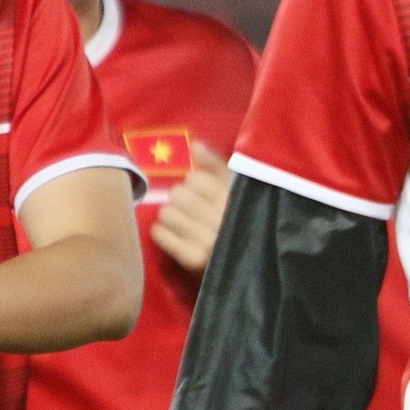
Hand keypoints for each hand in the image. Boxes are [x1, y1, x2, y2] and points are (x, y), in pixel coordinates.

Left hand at [150, 145, 232, 274]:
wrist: (249, 264)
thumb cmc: (238, 217)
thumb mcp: (234, 188)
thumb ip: (215, 165)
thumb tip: (195, 145)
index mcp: (233, 198)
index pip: (195, 178)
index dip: (195, 182)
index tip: (202, 192)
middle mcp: (222, 219)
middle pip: (178, 194)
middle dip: (182, 198)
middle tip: (191, 208)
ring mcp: (207, 241)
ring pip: (166, 212)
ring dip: (171, 215)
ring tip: (184, 221)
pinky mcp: (193, 259)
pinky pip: (160, 234)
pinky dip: (163, 232)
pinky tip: (174, 234)